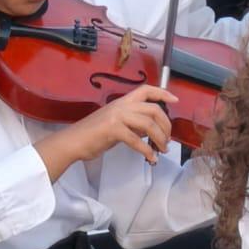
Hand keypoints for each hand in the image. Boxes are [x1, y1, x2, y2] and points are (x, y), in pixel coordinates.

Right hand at [34, 85, 174, 179]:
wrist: (73, 141)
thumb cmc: (93, 134)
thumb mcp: (115, 122)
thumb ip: (132, 122)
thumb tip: (150, 129)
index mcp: (122, 102)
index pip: (146, 90)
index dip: (162, 93)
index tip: (175, 101)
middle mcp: (121, 105)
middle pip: (153, 109)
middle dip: (166, 125)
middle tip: (168, 139)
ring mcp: (117, 116)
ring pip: (148, 124)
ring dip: (159, 139)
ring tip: (162, 149)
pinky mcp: (113, 130)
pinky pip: (137, 140)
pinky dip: (147, 151)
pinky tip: (150, 158)